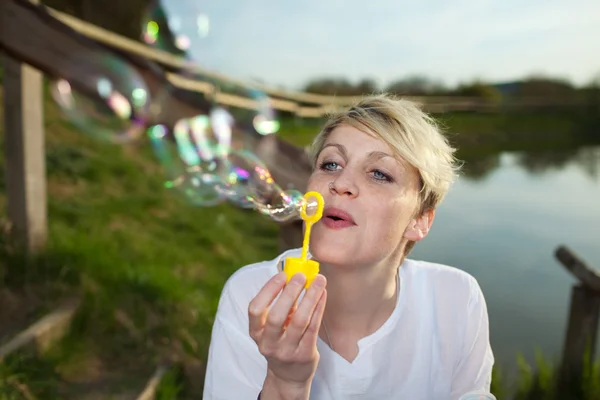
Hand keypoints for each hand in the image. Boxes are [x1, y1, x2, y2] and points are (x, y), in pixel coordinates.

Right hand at [249, 272, 326, 393]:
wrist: (289, 376)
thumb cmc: (281, 342)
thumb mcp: (273, 327)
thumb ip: (280, 303)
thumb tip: (292, 274)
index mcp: (256, 333)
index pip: (255, 310)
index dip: (268, 290)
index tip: (282, 275)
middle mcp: (268, 344)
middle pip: (277, 316)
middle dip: (289, 293)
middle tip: (301, 275)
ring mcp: (286, 351)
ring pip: (299, 321)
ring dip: (310, 297)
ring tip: (319, 280)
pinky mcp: (304, 355)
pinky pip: (313, 328)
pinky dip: (319, 308)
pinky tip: (323, 294)